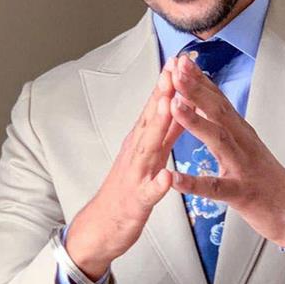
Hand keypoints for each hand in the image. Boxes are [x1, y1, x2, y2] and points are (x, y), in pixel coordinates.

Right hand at [65, 62, 184, 279]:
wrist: (103, 224)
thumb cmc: (130, 185)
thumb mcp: (150, 152)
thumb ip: (167, 129)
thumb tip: (181, 101)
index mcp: (142, 139)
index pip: (156, 106)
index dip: (167, 82)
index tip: (179, 59)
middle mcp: (137, 151)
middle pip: (151, 118)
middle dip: (162, 93)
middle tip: (174, 69)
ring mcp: (136, 174)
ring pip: (148, 147)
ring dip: (158, 125)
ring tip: (170, 105)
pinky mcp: (138, 200)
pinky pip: (149, 192)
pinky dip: (158, 183)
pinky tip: (168, 176)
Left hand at [168, 54, 284, 247]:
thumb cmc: (267, 178)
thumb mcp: (248, 144)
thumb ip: (229, 123)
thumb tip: (211, 99)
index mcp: (241, 131)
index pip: (219, 99)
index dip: (201, 79)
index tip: (183, 60)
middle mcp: (243, 142)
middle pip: (218, 111)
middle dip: (195, 89)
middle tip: (176, 70)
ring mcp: (243, 166)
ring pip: (218, 140)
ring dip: (196, 122)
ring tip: (174, 106)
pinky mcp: (242, 192)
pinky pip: (216, 188)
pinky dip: (196, 183)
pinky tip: (176, 180)